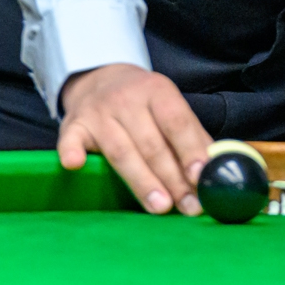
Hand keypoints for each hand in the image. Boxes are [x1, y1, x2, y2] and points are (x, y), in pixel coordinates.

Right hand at [57, 63, 213, 215]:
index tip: (201, 176)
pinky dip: (72, 152)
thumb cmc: (143, 102)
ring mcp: (98, 112)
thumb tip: (214, 168)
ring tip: (160, 206)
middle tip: (189, 206)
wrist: (100, 78)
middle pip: (151, 143)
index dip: (190, 150)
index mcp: (158, 91)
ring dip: (141, 181)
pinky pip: (70, 140)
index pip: (177, 122)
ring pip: (121, 151)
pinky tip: (76, 165)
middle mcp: (127, 100)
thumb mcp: (170, 106)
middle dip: (172, 178)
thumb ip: (191, 135)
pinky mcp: (73, 125)